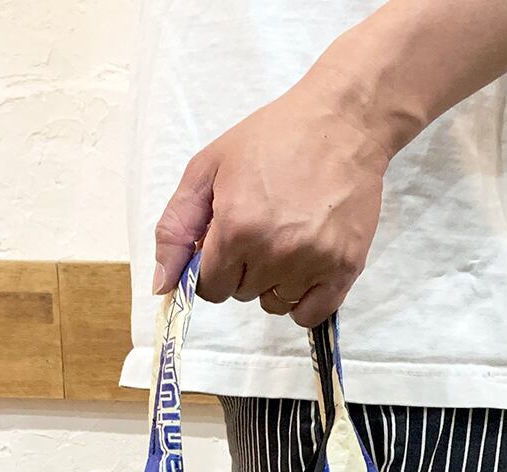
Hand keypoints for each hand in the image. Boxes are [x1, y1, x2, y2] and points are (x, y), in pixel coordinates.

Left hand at [153, 69, 392, 328]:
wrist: (342, 121)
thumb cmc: (273, 138)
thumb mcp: (208, 167)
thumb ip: (176, 227)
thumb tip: (162, 286)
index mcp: (236, 228)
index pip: (208, 286)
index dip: (210, 266)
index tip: (224, 242)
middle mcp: (273, 252)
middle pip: (240, 293)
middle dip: (241, 268)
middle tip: (259, 228)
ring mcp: (313, 263)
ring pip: (274, 304)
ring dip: (272, 283)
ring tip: (285, 241)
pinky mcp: (344, 269)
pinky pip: (310, 314)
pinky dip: (302, 300)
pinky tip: (303, 268)